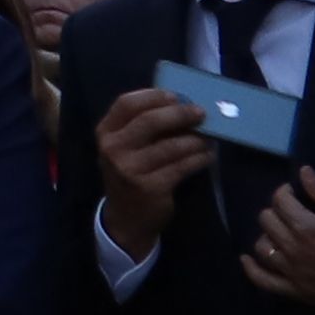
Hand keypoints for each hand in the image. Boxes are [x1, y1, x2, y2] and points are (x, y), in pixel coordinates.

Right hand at [88, 86, 211, 257]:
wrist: (126, 219)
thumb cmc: (129, 174)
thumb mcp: (124, 148)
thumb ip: (140, 127)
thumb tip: (180, 106)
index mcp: (105, 132)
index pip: (126, 104)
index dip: (152, 96)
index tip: (175, 95)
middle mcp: (113, 148)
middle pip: (149, 121)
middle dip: (179, 114)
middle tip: (200, 112)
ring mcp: (131, 169)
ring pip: (171, 145)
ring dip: (195, 139)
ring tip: (210, 137)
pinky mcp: (151, 187)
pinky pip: (182, 167)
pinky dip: (199, 158)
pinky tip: (208, 155)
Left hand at [236, 168, 314, 314]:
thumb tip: (303, 171)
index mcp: (308, 228)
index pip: (280, 201)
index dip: (285, 192)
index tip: (294, 192)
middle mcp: (294, 249)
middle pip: (267, 220)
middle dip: (277, 210)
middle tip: (292, 211)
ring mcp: (292, 273)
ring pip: (262, 246)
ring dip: (268, 235)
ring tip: (281, 231)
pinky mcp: (296, 293)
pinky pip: (263, 281)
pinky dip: (252, 269)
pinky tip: (248, 258)